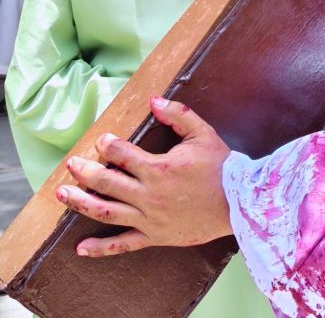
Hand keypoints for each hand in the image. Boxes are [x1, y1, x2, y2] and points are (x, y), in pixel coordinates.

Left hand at [57, 97, 232, 256]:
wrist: (238, 201)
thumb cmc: (220, 166)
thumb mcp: (202, 133)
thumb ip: (178, 114)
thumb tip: (154, 99)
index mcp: (158, 168)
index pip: (122, 154)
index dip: (108, 146)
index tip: (101, 141)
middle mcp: (148, 194)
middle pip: (107, 183)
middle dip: (86, 172)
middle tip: (72, 164)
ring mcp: (149, 218)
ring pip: (107, 211)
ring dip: (81, 203)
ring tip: (62, 195)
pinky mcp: (154, 236)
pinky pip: (123, 244)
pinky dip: (100, 248)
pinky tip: (81, 248)